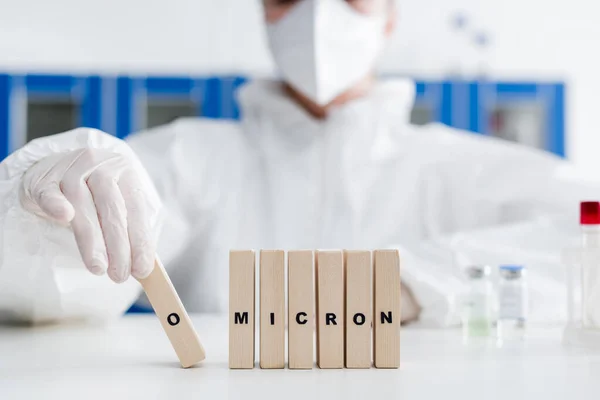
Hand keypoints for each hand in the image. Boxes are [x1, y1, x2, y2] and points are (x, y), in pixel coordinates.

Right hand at [19, 148, 160, 282]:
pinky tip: (64, 217)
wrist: (54, 168)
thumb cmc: (93, 194)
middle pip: (112, 208)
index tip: (142, 269)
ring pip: (83, 205)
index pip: (136, 208)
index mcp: (125, 172)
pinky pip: (50, 193)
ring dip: (92, 240)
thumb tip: (141, 266)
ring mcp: (71, 169)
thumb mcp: (116, 204)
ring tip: (98, 267)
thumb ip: (129, 229)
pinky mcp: (43, 178)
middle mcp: (100, 167)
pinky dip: (56, 204)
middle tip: (119, 275)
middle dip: (118, 245)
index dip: (140, 240)